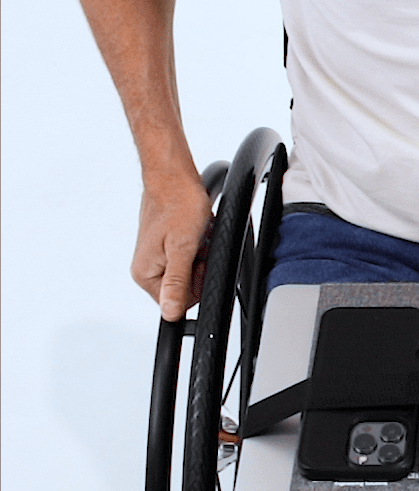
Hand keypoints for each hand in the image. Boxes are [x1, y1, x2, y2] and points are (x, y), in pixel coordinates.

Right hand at [132, 173, 213, 321]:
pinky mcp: (166, 246)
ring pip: (191, 271)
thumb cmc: (178, 204)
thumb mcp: (182, 248)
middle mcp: (147, 268)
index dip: (196, 283)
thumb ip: (177, 284)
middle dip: (200, 267)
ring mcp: (156, 257)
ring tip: (196, 235)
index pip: (180, 302)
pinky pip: (190, 257)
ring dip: (201, 255)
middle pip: (187, 288)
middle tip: (198, 245)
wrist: (174, 176)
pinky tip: (197, 232)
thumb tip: (170, 314)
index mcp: (145, 274)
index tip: (197, 260)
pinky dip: (199, 246)